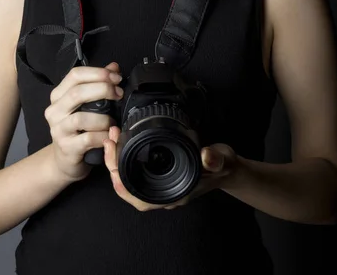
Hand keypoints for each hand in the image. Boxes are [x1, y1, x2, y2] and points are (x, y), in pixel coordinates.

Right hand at [44, 61, 122, 183]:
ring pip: (81, 118)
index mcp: (59, 95)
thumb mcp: (87, 104)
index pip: (75, 75)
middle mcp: (55, 110)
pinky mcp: (67, 148)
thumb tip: (114, 67)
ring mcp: (58, 130)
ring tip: (113, 121)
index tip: (116, 77)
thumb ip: (99, 83)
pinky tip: (109, 135)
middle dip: (103, 89)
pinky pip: (87, 139)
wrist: (65, 160)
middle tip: (119, 94)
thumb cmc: (78, 129)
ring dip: (103, 118)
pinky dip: (102, 135)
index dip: (98, 73)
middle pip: (77, 93)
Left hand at [103, 126, 237, 210]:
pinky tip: (122, 143)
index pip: (139, 198)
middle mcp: (163, 192)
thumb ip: (215, 159)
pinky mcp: (159, 173)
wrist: (227, 167)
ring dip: (117, 160)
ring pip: (129, 178)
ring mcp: (159, 184)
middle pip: (128, 186)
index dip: (122, 184)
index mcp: (173, 193)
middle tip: (110, 140)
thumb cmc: (223, 166)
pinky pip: (135, 171)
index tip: (113, 163)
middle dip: (113, 164)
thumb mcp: (221, 160)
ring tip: (113, 138)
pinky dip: (125, 158)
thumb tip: (206, 156)